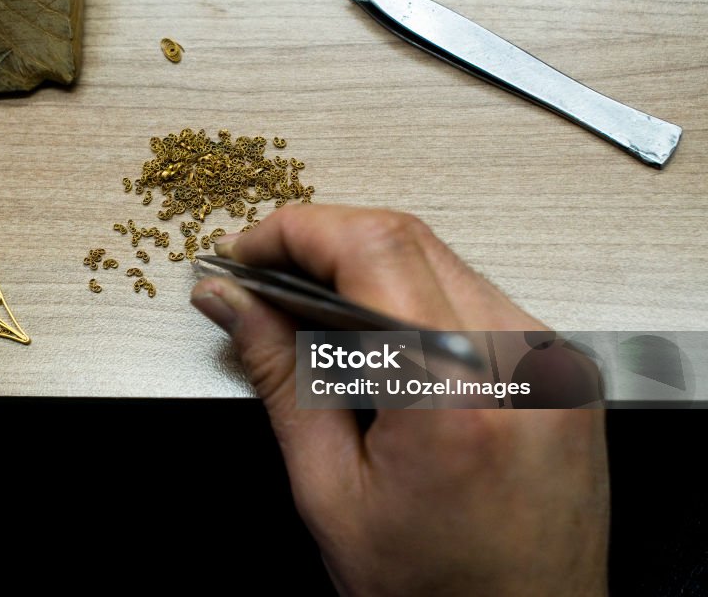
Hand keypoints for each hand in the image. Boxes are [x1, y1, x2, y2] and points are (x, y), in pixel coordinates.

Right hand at [191, 206, 607, 595]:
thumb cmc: (435, 595)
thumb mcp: (330, 492)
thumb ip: (281, 378)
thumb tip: (233, 305)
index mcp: (457, 395)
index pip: (372, 249)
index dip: (294, 232)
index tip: (245, 253)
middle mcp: (522, 362)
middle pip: (406, 239)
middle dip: (320, 243)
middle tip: (261, 280)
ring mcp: (551, 360)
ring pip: (439, 259)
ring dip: (363, 269)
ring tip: (307, 314)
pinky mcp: (559, 367)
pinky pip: (473, 296)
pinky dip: (410, 298)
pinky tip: (371, 337)